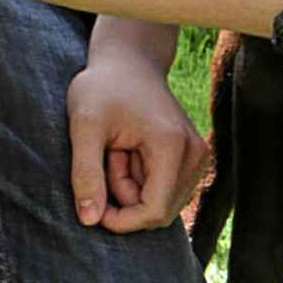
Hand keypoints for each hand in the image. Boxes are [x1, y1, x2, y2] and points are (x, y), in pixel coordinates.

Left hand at [65, 27, 210, 232]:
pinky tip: (131, 151)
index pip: (154, 212)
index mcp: (173, 146)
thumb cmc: (103, 88)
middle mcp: (196, 154)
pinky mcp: (193, 158)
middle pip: (158, 211)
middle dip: (124, 198)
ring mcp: (198, 156)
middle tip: (108, 156)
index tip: (92, 202)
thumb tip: (90, 221)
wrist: (129, 61)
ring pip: (160, 203)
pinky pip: (164, 191)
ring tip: (118, 150)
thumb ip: (85, 174)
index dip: (120, 220)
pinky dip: (141, 180)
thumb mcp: (84, 126)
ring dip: (131, 189)